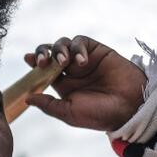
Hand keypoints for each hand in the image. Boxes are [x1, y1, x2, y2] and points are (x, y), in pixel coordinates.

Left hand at [24, 36, 146, 130]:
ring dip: (59, 50)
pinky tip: (81, 61)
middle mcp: (71, 71)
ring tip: (63, 62)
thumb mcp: (68, 112)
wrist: (129, 107)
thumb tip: (27, 98)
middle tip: (42, 61)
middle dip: (43, 52)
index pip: (43, 69)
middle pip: (50, 53)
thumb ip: (48, 104)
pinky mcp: (97, 51)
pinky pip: (80, 42)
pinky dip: (77, 48)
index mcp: (62, 85)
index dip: (34, 62)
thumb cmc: (99, 114)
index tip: (28, 59)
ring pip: (63, 44)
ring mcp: (83, 60)